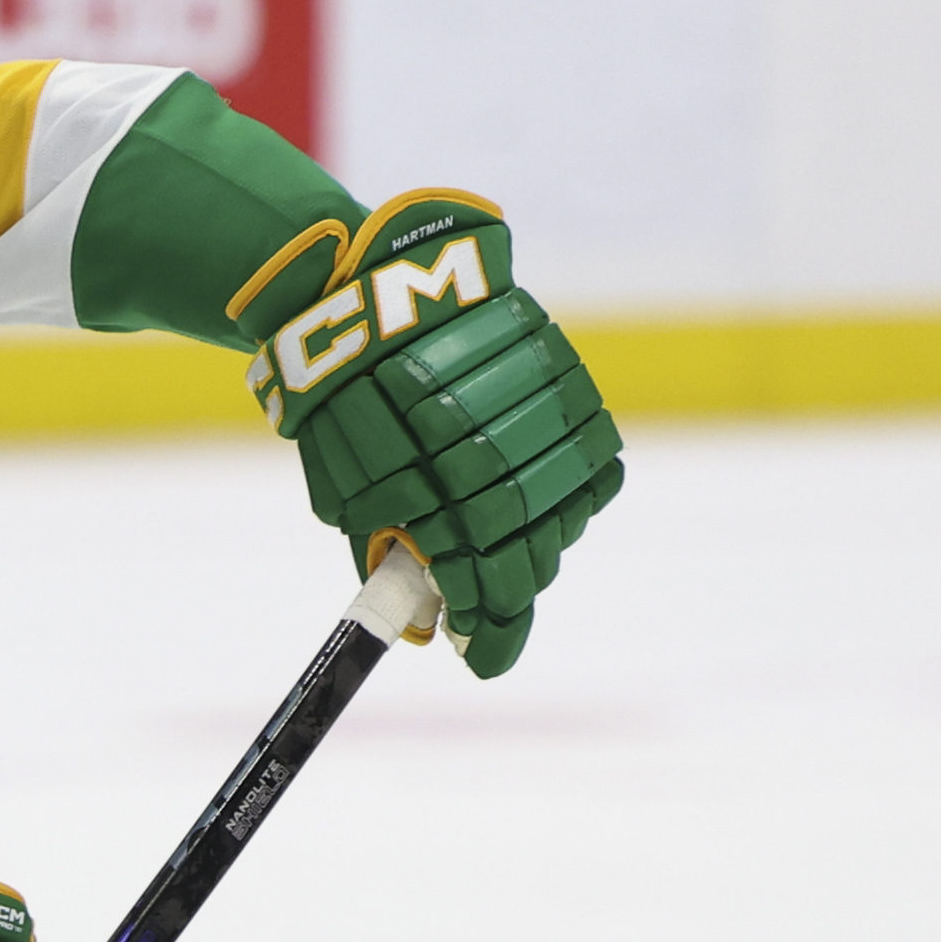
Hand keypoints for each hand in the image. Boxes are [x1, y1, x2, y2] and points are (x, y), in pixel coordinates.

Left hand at [243, 192, 620, 678]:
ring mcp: (538, 402)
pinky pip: (592, 462)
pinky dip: (571, 497)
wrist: (373, 289)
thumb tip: (431, 625)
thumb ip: (390, 551)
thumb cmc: (348, 403)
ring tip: (512, 555)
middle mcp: (494, 437)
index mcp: (430, 474)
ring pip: (563, 508)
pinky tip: (546, 509)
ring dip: (539, 543)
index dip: (487, 624)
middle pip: (526, 547)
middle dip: (508, 589)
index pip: (480, 574)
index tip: (478, 652)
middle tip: (489, 610)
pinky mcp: (568, 376)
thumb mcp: (348, 485)